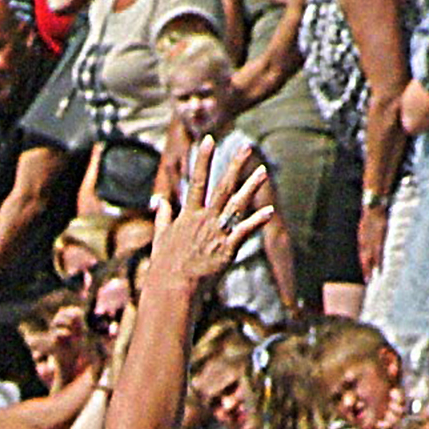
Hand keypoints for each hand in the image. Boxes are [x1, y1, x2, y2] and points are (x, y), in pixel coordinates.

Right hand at [150, 139, 275, 297]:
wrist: (172, 288)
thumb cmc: (165, 266)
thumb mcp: (160, 238)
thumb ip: (163, 217)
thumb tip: (160, 201)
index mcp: (188, 215)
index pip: (196, 181)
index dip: (203, 159)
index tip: (209, 140)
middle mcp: (204, 219)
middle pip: (221, 186)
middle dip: (234, 165)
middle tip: (246, 147)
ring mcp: (217, 232)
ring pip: (236, 204)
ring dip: (250, 187)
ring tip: (263, 170)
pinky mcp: (227, 248)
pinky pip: (244, 231)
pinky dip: (257, 220)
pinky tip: (269, 210)